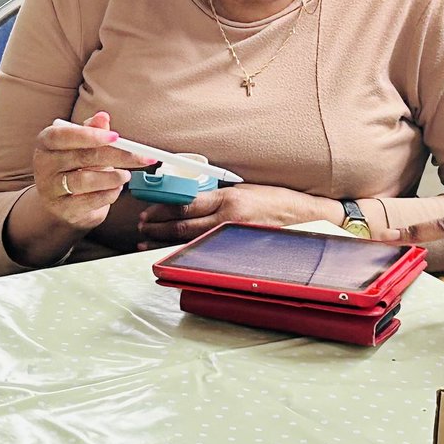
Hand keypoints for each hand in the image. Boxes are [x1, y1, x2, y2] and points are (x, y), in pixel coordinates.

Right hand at [32, 111, 155, 231]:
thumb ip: (93, 129)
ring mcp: (50, 189)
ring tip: (126, 176)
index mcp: (47, 142)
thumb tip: (102, 116)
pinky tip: (116, 189)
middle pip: (83, 157)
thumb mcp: (83, 144)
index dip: (90, 135)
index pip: (65, 135)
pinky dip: (109, 194)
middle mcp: (44, 165)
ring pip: (85, 180)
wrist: (62, 202)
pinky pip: (90, 201)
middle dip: (117, 156)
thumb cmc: (75, 165)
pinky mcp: (62, 209)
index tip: (117, 137)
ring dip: (113, 178)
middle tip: (141, 157)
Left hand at [136, 184, 339, 249]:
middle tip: (141, 226)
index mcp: (228, 199)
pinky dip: (184, 252)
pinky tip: (171, 253)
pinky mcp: (237, 250)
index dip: (162, 209)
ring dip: (164, 241)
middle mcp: (228, 219)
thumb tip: (189, 201)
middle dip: (157, 227)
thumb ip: (218, 197)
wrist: (303, 217)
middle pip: (183, 225)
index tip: (147, 210)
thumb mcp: (244, 190)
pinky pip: (204, 251)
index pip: (186, 204)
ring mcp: (232, 237)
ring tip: (147, 240)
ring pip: (190, 241)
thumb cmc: (275, 201)